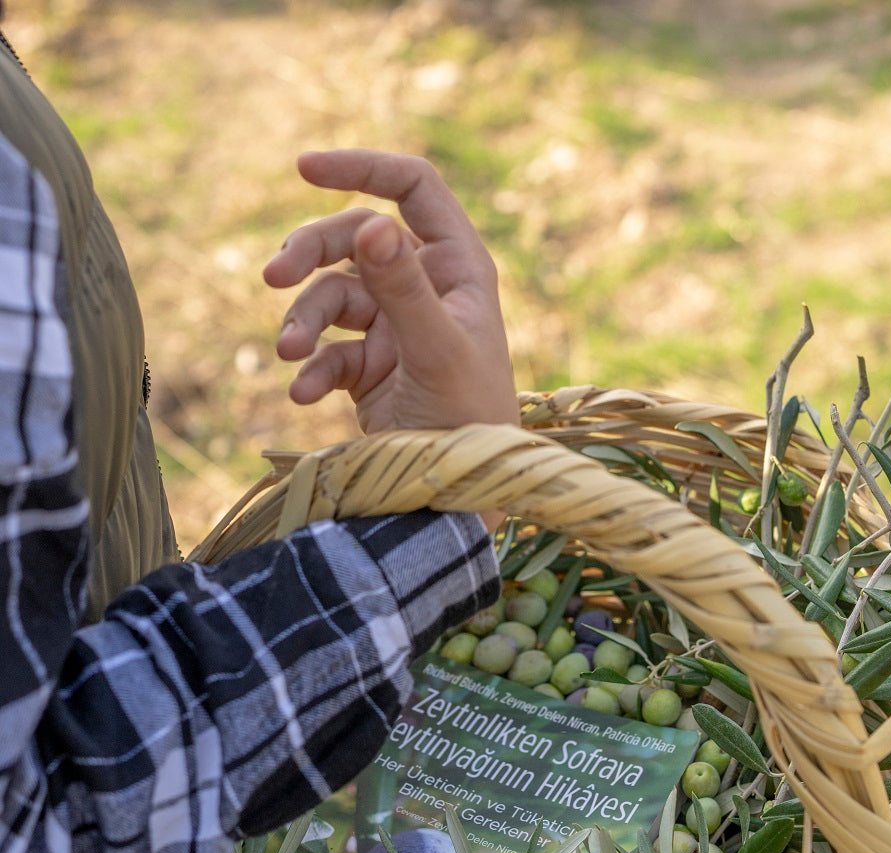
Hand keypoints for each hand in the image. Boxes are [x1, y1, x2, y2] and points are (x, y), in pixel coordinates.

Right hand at [263, 150, 519, 435]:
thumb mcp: (436, 353)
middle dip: (310, 254)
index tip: (303, 167)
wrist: (459, 499)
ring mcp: (395, 326)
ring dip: (303, 320)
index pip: (411, 188)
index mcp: (457, 267)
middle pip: (354, 239)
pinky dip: (310, 368)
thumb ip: (404, 290)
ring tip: (287, 353)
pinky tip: (304, 394)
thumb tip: (371, 226)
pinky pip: (327, 350)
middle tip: (274, 277)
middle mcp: (426, 287)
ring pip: (331, 296)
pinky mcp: (369, 368)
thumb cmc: (469, 422)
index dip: (362, 168)